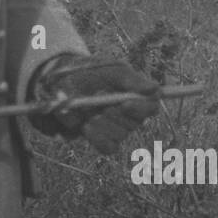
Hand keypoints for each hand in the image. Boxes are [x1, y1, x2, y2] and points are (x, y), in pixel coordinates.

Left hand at [28, 53, 160, 155]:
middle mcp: (130, 114)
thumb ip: (132, 79)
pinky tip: (86, 126)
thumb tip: (155, 88)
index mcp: (136, 95)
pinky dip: (97, 137)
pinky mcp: (103, 140)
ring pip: (120, 135)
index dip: (142, 107)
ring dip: (103, 124)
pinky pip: (108, 147)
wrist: (62, 84)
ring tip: (89, 112)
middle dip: (114, 114)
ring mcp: (117, 128)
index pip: (152, 105)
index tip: (125, 103)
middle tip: (98, 102)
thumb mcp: (111, 70)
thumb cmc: (90, 73)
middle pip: (135, 122)